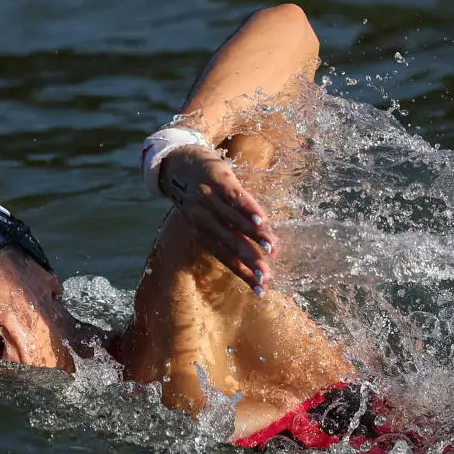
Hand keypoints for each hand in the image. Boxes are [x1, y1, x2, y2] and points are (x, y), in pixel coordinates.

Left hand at [160, 144, 277, 295]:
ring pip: (235, 223)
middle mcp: (203, 220)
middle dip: (251, 262)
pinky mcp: (219, 180)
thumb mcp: (207, 219)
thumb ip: (227, 236)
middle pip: (231, 245)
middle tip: (267, 276)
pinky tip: (262, 222)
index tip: (261, 291)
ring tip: (272, 249)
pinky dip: (249, 211)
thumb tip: (257, 256)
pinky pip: (236, 199)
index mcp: (201, 234)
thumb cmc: (200, 198)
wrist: (181, 162)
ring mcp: (210, 200)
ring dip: (255, 237)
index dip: (244, 274)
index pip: (226, 258)